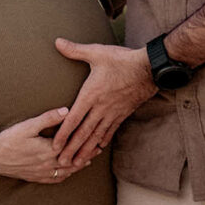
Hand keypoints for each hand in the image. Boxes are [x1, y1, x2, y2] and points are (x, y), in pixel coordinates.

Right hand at [0, 107, 92, 183]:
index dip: (86, 141)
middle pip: (74, 160)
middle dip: (87, 154)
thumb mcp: (28, 125)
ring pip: (67, 171)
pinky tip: (69, 172)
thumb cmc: (9, 140)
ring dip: (79, 165)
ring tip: (89, 159)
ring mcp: (43, 172)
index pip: (73, 146)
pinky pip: (56, 179)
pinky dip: (66, 175)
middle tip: (99, 147)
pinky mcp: (37, 177)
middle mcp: (49, 164)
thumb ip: (49, 118)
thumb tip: (67, 111)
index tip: (96, 136)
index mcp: (49, 150)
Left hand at [52, 39, 156, 166]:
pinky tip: (98, 149)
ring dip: (85, 150)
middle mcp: (101, 107)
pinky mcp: (122, 114)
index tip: (54, 145)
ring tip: (77, 163)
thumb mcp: (97, 52)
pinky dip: (102, 141)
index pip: (74, 118)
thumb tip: (57, 42)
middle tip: (61, 162)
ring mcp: (112, 112)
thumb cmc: (122, 60)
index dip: (63, 133)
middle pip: (83, 132)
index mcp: (91, 94)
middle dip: (71, 149)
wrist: (149, 68)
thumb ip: (75, 50)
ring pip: (96, 136)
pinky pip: (110, 131)